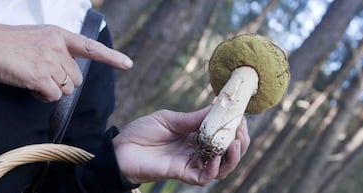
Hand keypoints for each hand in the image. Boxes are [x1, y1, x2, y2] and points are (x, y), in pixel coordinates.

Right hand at [0, 13, 131, 101]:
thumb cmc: (6, 44)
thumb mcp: (37, 38)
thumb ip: (56, 51)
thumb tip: (68, 72)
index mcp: (58, 35)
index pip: (91, 47)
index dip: (111, 57)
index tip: (127, 64)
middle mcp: (57, 47)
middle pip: (76, 78)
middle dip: (63, 82)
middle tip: (43, 76)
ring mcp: (49, 61)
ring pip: (66, 89)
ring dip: (52, 90)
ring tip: (33, 79)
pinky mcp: (40, 76)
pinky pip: (53, 96)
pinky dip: (43, 96)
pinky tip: (30, 86)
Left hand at [113, 107, 249, 184]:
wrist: (121, 148)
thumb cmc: (142, 131)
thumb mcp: (170, 119)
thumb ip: (193, 118)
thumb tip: (217, 106)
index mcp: (196, 135)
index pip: (222, 133)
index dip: (234, 127)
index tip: (240, 116)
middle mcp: (197, 150)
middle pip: (227, 152)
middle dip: (239, 142)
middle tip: (240, 131)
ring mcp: (191, 163)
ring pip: (221, 167)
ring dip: (232, 156)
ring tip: (234, 143)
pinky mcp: (182, 173)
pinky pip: (204, 176)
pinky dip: (214, 168)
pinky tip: (217, 157)